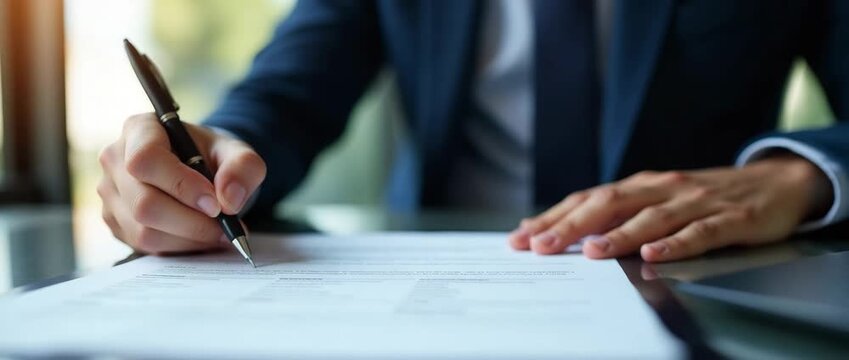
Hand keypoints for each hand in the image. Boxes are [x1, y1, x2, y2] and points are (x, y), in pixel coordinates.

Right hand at [98, 113, 265, 254]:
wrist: (202, 170)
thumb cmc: (213, 156)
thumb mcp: (238, 153)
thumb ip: (243, 167)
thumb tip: (229, 200)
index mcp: (140, 129)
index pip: (146, 159)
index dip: (181, 186)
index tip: (215, 203)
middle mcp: (115, 159)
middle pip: (144, 203)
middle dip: (192, 222)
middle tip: (226, 226)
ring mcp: (110, 193)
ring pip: (144, 231)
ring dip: (189, 238)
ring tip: (218, 231)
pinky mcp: (115, 221)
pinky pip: (145, 246)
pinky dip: (179, 247)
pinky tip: (199, 236)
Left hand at [509, 155, 831, 261]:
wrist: (776, 182)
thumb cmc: (705, 197)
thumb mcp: (657, 200)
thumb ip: (617, 213)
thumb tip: (562, 229)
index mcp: (641, 185)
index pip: (588, 200)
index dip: (554, 218)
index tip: (521, 238)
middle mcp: (662, 188)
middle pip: (610, 204)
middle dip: (572, 226)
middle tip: (541, 246)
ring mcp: (696, 201)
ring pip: (651, 218)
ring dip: (619, 235)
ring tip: (592, 252)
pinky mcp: (730, 219)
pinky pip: (699, 232)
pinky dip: (676, 244)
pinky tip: (655, 256)